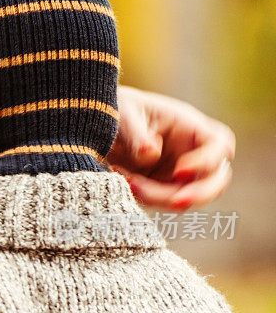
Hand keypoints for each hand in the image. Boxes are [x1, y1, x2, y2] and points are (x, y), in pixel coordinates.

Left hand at [107, 85, 234, 209]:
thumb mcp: (123, 114)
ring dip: (160, 198)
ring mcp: (177, 173)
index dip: (208, 161)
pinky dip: (144, 198)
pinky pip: (162, 203)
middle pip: (217, 179)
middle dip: (199, 194)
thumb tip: (152, 154)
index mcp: (189, 127)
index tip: (180, 171)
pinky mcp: (161, 188)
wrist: (94, 125)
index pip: (219, 145)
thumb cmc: (115, 109)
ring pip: (188, 197)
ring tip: (127, 180)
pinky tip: (122, 180)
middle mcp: (190, 152)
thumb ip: (136, 134)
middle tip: (175, 202)